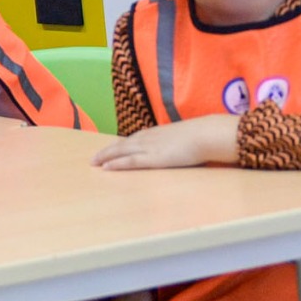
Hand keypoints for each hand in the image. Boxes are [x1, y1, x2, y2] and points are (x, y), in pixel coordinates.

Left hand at [93, 114, 238, 170]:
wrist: (206, 135)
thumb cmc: (202, 136)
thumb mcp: (186, 137)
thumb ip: (178, 142)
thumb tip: (181, 147)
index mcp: (157, 133)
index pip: (134, 139)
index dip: (120, 144)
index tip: (111, 148)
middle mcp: (149, 139)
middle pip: (122, 144)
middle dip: (107, 151)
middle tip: (94, 158)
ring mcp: (149, 148)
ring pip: (121, 152)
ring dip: (106, 157)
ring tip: (94, 162)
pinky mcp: (152, 159)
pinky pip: (129, 162)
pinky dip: (116, 164)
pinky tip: (105, 167)